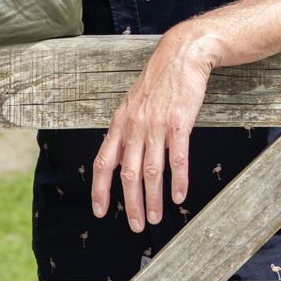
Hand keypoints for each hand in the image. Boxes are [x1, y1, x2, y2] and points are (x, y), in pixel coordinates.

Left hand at [90, 23, 215, 231]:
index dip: (100, 189)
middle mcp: (134, 126)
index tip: (100, 210)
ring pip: (151, 171)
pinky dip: (178, 180)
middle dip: (130, 204)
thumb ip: (126, 130)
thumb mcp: (132, 104)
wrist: (181, 55)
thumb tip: (120, 158)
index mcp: (120, 123)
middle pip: (128, 174)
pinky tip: (179, 195)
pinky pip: (177, 158)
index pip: (104, 161)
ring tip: (156, 218)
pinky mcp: (179, 122)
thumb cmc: (158, 82)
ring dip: (152, 199)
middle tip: (135, 225)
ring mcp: (156, 125)